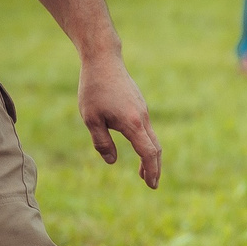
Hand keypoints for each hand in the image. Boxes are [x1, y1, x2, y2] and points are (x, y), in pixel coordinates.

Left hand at [78, 54, 161, 188]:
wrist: (103, 60)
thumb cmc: (94, 89)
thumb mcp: (91, 119)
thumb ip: (102, 143)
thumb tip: (112, 161)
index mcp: (132, 123)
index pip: (148, 153)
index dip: (151, 171)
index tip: (151, 185)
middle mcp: (142, 118)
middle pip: (155, 148)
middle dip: (155, 167)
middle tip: (151, 184)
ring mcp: (143, 110)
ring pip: (152, 138)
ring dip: (150, 156)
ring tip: (143, 172)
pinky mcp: (139, 104)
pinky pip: (147, 129)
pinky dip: (146, 143)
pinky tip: (136, 146)